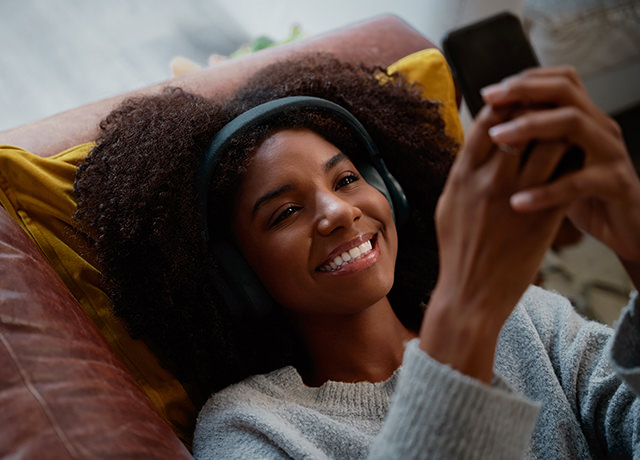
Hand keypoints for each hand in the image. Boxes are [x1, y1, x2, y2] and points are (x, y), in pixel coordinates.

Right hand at [419, 103, 566, 382]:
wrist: (470, 294)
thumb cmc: (456, 250)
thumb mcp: (447, 205)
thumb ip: (462, 172)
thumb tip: (475, 146)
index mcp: (463, 174)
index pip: (488, 118)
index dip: (507, 102)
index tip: (518, 102)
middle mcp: (489, 179)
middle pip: (523, 121)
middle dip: (537, 109)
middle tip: (548, 109)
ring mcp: (518, 196)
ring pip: (552, 142)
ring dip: (561, 131)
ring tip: (566, 131)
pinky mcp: (543, 216)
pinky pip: (567, 175)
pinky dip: (573, 162)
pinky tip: (575, 160)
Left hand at [482, 67, 639, 263]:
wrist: (628, 229)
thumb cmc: (587, 197)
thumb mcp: (558, 164)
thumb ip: (536, 145)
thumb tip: (490, 130)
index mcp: (586, 121)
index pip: (560, 81)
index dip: (525, 80)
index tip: (490, 92)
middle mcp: (600, 128)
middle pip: (565, 91)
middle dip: (524, 91)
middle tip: (490, 100)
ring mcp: (610, 153)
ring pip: (573, 123)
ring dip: (531, 126)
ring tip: (497, 138)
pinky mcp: (615, 183)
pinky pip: (578, 182)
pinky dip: (546, 191)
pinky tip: (518, 201)